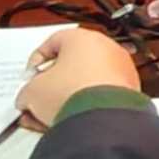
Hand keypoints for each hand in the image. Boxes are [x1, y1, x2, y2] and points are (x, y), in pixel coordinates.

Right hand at [15, 26, 140, 129]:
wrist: (101, 118)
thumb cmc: (69, 94)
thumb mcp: (33, 91)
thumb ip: (28, 90)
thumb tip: (29, 99)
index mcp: (82, 37)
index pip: (54, 41)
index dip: (37, 60)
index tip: (30, 76)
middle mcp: (106, 48)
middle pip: (73, 62)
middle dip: (54, 82)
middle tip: (40, 97)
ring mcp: (121, 69)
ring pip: (88, 81)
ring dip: (69, 96)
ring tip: (52, 115)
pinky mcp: (130, 91)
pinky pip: (103, 95)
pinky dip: (87, 105)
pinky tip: (72, 120)